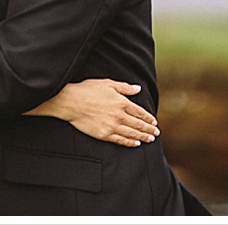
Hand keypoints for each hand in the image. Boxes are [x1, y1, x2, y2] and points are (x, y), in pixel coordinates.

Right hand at [26, 79, 159, 146]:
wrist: (71, 102)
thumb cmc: (88, 90)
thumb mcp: (108, 83)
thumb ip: (125, 87)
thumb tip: (138, 89)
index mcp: (122, 102)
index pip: (140, 112)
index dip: (148, 118)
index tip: (154, 122)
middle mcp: (119, 115)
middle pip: (138, 124)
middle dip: (149, 129)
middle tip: (156, 133)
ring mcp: (112, 126)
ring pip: (132, 133)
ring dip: (143, 137)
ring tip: (150, 139)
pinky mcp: (104, 134)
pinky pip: (120, 140)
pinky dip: (130, 142)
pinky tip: (136, 143)